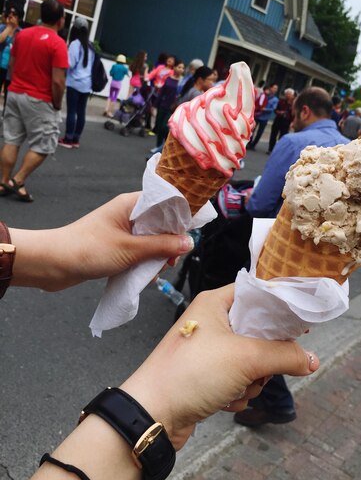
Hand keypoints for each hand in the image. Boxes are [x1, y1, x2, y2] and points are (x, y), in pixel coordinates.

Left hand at [10, 192, 193, 291]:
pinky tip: (143, 276)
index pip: (167, 202)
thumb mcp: (131, 249)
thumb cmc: (88, 249)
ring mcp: (122, 229)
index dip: (180, 218)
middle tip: (168, 261)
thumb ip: (162, 246)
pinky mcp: (116, 245)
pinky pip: (140, 250)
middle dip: (169, 243)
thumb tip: (189, 242)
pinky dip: (144, 262)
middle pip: (162, 224)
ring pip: (152, 240)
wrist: (52, 264)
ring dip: (156, 256)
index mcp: (132, 203)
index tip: (188, 236)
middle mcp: (128, 213)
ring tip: (153, 271)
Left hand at [121, 284, 318, 449]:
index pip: (257, 293)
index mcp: (216, 302)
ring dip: (251, 380)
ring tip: (236, 387)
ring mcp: (209, 350)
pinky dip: (237, 392)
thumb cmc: (192, 373)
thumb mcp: (246, 358)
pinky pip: (238, 379)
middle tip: (260, 366)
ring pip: (251, 360)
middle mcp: (212, 321)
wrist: (152, 415)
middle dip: (264, 357)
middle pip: (259, 331)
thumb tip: (313, 359)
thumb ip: (285, 355)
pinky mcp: (206, 375)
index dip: (280, 307)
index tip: (300, 324)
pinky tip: (223, 401)